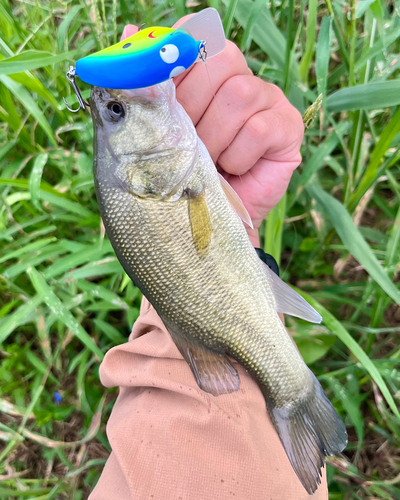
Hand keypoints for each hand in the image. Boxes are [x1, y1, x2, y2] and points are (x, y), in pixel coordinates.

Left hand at [121, 19, 303, 246]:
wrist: (203, 221)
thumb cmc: (176, 176)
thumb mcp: (149, 132)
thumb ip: (141, 86)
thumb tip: (129, 31)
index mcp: (204, 72)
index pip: (196, 35)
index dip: (175, 56)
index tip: (157, 86)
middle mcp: (239, 77)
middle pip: (220, 57)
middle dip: (192, 105)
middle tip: (183, 141)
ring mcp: (267, 100)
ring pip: (240, 94)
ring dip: (213, 137)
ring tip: (207, 163)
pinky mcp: (288, 128)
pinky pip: (258, 128)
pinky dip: (236, 155)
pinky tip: (232, 170)